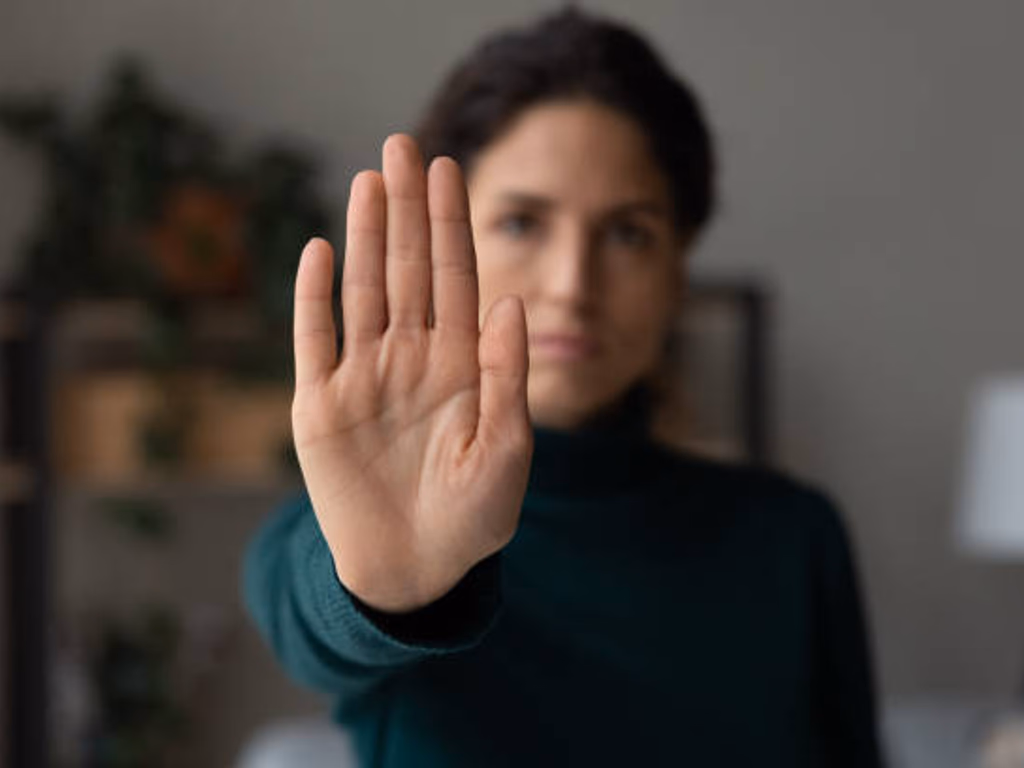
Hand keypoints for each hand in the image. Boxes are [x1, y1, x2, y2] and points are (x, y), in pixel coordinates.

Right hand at [290, 134, 531, 612]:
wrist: (416, 571)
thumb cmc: (473, 518)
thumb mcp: (508, 451)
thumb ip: (509, 377)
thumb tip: (512, 301)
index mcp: (460, 365)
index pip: (455, 279)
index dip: (450, 224)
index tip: (450, 168)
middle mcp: (411, 360)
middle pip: (407, 269)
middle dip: (407, 209)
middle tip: (403, 144)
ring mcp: (364, 379)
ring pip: (363, 291)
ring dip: (363, 236)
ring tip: (369, 181)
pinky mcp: (320, 409)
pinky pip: (314, 341)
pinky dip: (313, 297)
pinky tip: (318, 250)